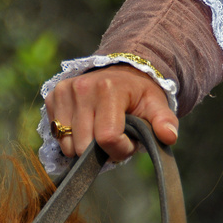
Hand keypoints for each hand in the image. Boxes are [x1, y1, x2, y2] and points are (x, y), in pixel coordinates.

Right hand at [45, 65, 178, 161]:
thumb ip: (165, 121)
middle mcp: (82, 88)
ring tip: (100, 129)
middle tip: (115, 136)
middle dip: (102, 150)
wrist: (121, 72)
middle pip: (84, 146)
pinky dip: (72, 137)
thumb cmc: (139, 93)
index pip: (107, 138)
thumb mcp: (157, 104)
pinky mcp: (52, 96)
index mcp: (109, 89)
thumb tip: (169, 136)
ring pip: (67, 144)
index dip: (120, 149)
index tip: (129, 142)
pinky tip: (86, 124)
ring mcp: (64, 91)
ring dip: (85, 146)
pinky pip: (57, 135)